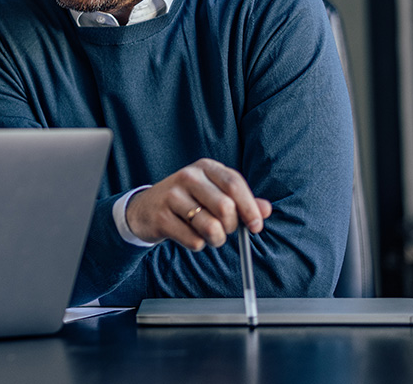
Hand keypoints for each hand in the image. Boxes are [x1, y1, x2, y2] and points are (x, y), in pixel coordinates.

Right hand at [125, 158, 272, 250]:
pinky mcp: (161, 217)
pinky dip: (197, 244)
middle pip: (225, 207)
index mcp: (205, 167)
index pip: (234, 184)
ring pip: (211, 227)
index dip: (250, 207)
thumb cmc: (188, 202)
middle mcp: (188, 177)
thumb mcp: (214, 194)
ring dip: (216, 239)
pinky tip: (188, 235)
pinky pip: (193, 240)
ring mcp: (172, 196)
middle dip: (231, 226)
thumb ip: (242, 201)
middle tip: (226, 230)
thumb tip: (266, 210)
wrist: (145, 209)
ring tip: (209, 235)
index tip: (256, 226)